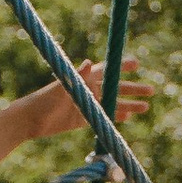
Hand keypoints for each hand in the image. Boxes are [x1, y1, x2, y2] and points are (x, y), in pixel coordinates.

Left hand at [26, 58, 152, 144]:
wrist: (30, 121)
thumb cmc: (43, 100)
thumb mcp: (61, 88)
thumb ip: (76, 76)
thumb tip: (87, 62)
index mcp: (84, 79)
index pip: (107, 69)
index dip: (122, 65)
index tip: (137, 63)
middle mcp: (88, 90)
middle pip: (116, 88)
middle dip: (133, 88)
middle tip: (151, 90)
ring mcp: (87, 105)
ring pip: (113, 103)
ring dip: (129, 105)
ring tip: (146, 107)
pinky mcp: (83, 119)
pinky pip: (104, 117)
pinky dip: (116, 116)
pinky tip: (128, 117)